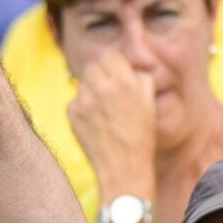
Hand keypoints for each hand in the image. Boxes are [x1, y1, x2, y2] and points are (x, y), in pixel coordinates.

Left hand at [67, 50, 156, 192]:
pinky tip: (95, 123)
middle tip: (108, 93)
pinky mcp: (72, 113)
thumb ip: (141, 79)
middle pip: (93, 67)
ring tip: (103, 112)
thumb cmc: (141, 136)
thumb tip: (132, 69)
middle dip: (100, 76)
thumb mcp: (149, 103)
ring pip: (83, 84)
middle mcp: (102, 86)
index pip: (111, 56)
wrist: (123, 166)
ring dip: (91, 92)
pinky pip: (75, 101)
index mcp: (124, 81)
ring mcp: (84, 99)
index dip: (115, 65)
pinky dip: (83, 109)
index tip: (117, 75)